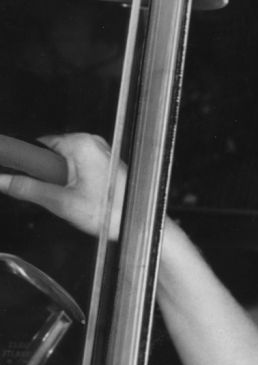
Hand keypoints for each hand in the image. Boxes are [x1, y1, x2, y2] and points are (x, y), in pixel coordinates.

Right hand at [0, 133, 124, 240]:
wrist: (138, 221)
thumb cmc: (111, 211)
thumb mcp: (60, 202)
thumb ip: (27, 189)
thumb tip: (3, 181)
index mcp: (80, 144)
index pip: (36, 144)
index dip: (23, 162)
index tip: (11, 172)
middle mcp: (91, 142)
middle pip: (48, 155)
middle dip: (45, 176)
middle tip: (56, 195)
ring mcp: (99, 152)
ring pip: (62, 164)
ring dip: (59, 181)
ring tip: (73, 198)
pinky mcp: (103, 163)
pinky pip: (76, 168)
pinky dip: (71, 182)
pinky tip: (82, 196)